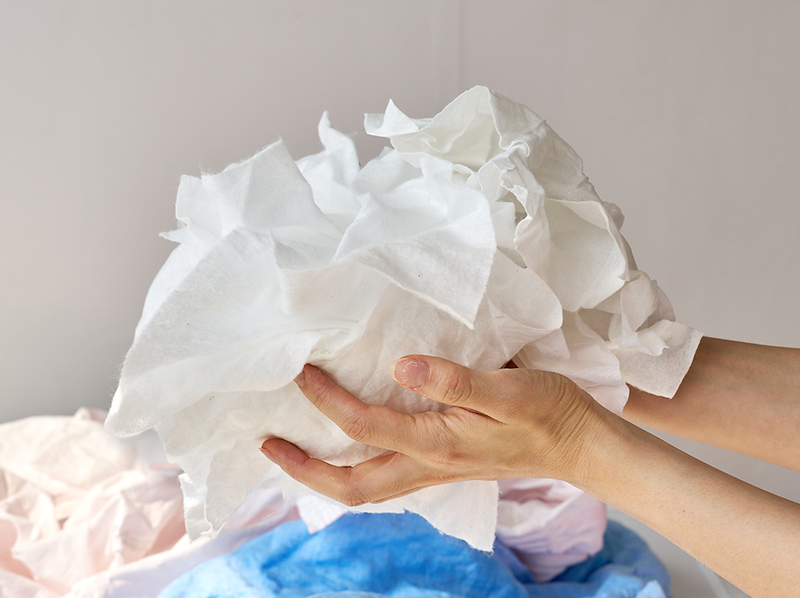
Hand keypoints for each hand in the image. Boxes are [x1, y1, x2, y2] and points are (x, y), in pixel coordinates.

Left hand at [260, 355, 617, 505]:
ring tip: (294, 450)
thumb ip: (454, 379)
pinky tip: (349, 449)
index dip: (327, 399)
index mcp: (438, 442)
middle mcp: (428, 465)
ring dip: (324, 473)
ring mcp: (435, 472)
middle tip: (268, 445)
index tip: (302, 372)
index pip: (364, 424)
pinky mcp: (443, 467)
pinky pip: (385, 480)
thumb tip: (400, 367)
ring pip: (365, 489)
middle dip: (304, 469)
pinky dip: (355, 469)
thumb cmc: (548, 410)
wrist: (577, 443)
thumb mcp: (508, 387)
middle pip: (351, 485)